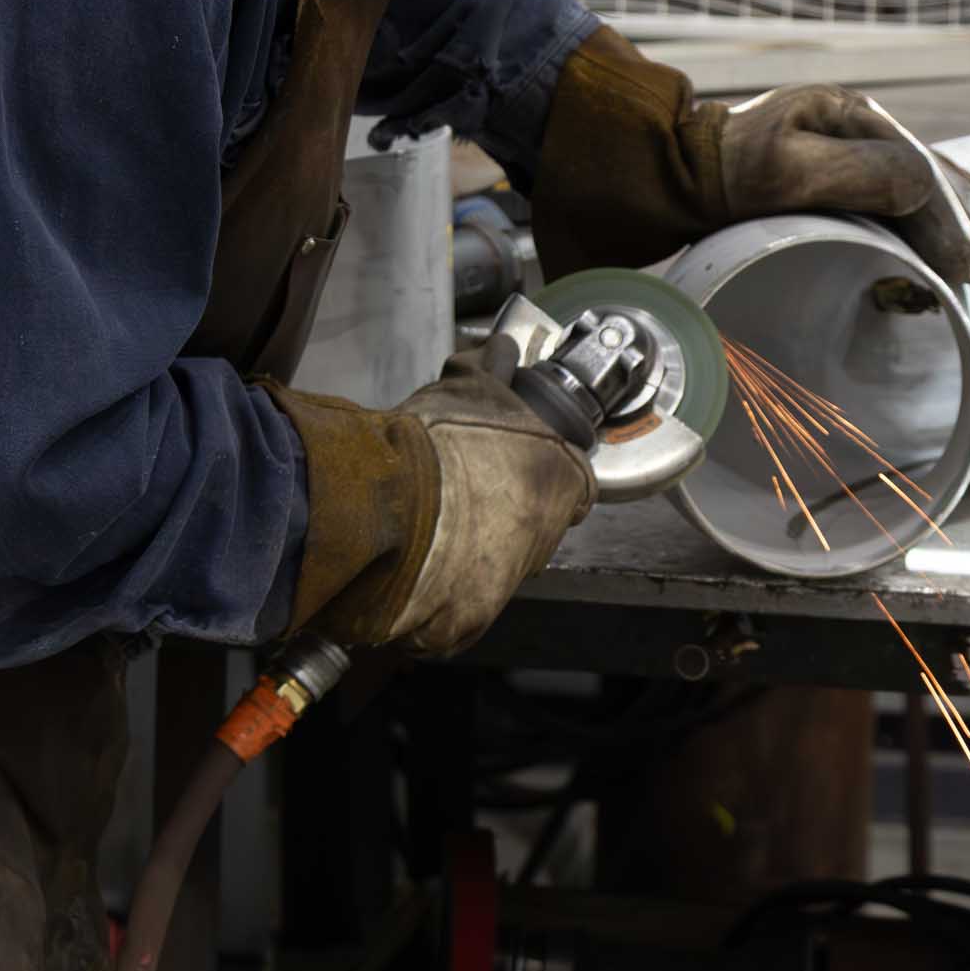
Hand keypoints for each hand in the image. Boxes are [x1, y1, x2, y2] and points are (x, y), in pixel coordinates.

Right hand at [267, 349, 593, 656]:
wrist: (393, 507)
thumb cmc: (437, 446)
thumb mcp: (470, 389)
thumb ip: (491, 369)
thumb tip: (499, 348)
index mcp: (564, 479)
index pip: (576, 483)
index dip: (544, 471)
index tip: (514, 466)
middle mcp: (548, 536)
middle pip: (539, 526)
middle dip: (509, 513)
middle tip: (466, 495)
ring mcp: (512, 581)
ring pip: (503, 565)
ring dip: (478, 549)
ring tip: (436, 526)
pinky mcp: (470, 622)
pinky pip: (463, 605)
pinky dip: (445, 587)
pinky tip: (418, 561)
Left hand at [718, 85, 969, 286]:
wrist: (676, 171)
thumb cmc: (728, 171)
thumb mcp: (791, 169)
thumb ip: (863, 175)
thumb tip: (925, 190)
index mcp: (856, 117)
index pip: (921, 177)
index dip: (953, 225)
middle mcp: (860, 128)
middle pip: (934, 177)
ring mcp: (849, 149)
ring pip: (926, 185)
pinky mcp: (835, 174)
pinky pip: (902, 195)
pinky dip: (938, 213)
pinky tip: (956, 224)